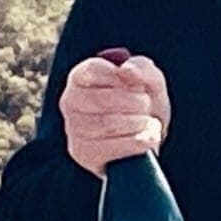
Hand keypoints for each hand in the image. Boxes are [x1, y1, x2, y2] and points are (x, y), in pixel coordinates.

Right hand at [59, 49, 171, 178]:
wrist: (146, 136)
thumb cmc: (142, 102)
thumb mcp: (149, 80)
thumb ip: (141, 68)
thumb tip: (126, 70)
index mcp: (81, 76)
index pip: (93, 70)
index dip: (121, 77)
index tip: (137, 84)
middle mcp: (70, 101)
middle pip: (102, 99)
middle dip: (135, 102)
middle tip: (147, 104)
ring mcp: (73, 129)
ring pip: (107, 124)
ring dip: (138, 122)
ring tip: (148, 121)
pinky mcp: (83, 153)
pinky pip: (113, 147)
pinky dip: (139, 141)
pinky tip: (147, 137)